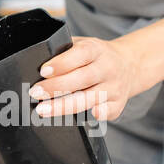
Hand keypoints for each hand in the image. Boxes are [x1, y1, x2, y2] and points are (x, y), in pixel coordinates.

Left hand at [28, 37, 144, 121]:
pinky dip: (96, 115)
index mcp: (96, 49)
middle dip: (56, 88)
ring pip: (90, 98)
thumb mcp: (83, 45)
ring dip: (64, 106)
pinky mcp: (119, 103)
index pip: (80, 54)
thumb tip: (37, 62)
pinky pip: (107, 112)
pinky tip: (80, 118)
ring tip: (43, 110)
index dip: (61, 63)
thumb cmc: (95, 56)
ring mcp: (115, 87)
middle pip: (82, 79)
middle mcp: (108, 68)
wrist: (129, 65)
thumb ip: (64, 51)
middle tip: (35, 93)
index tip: (43, 71)